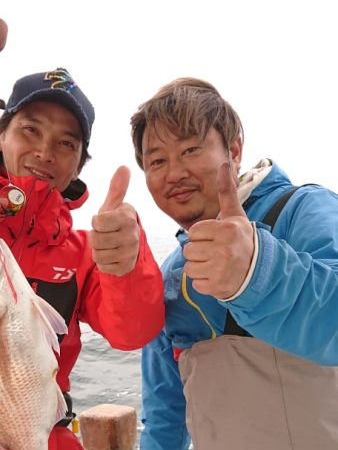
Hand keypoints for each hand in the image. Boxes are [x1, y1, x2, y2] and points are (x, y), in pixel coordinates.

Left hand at [90, 166, 139, 275]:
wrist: (130, 247)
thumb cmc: (116, 223)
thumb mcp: (114, 206)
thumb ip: (117, 188)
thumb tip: (123, 167)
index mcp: (127, 218)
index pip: (98, 222)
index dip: (96, 222)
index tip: (104, 221)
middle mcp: (131, 236)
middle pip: (96, 239)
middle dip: (96, 237)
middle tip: (105, 235)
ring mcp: (130, 253)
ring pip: (97, 254)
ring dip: (98, 250)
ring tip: (108, 245)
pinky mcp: (125, 267)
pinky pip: (102, 266)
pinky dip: (103, 263)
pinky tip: (112, 256)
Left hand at [183, 161, 253, 298]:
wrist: (260, 269)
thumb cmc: (241, 239)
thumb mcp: (235, 215)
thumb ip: (226, 190)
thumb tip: (224, 162)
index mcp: (226, 230)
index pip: (193, 233)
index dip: (201, 236)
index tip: (215, 238)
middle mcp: (224, 249)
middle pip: (188, 251)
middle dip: (199, 252)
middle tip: (216, 253)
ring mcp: (221, 270)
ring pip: (190, 268)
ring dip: (200, 268)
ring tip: (216, 264)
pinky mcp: (218, 287)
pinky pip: (196, 284)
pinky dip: (204, 283)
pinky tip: (218, 277)